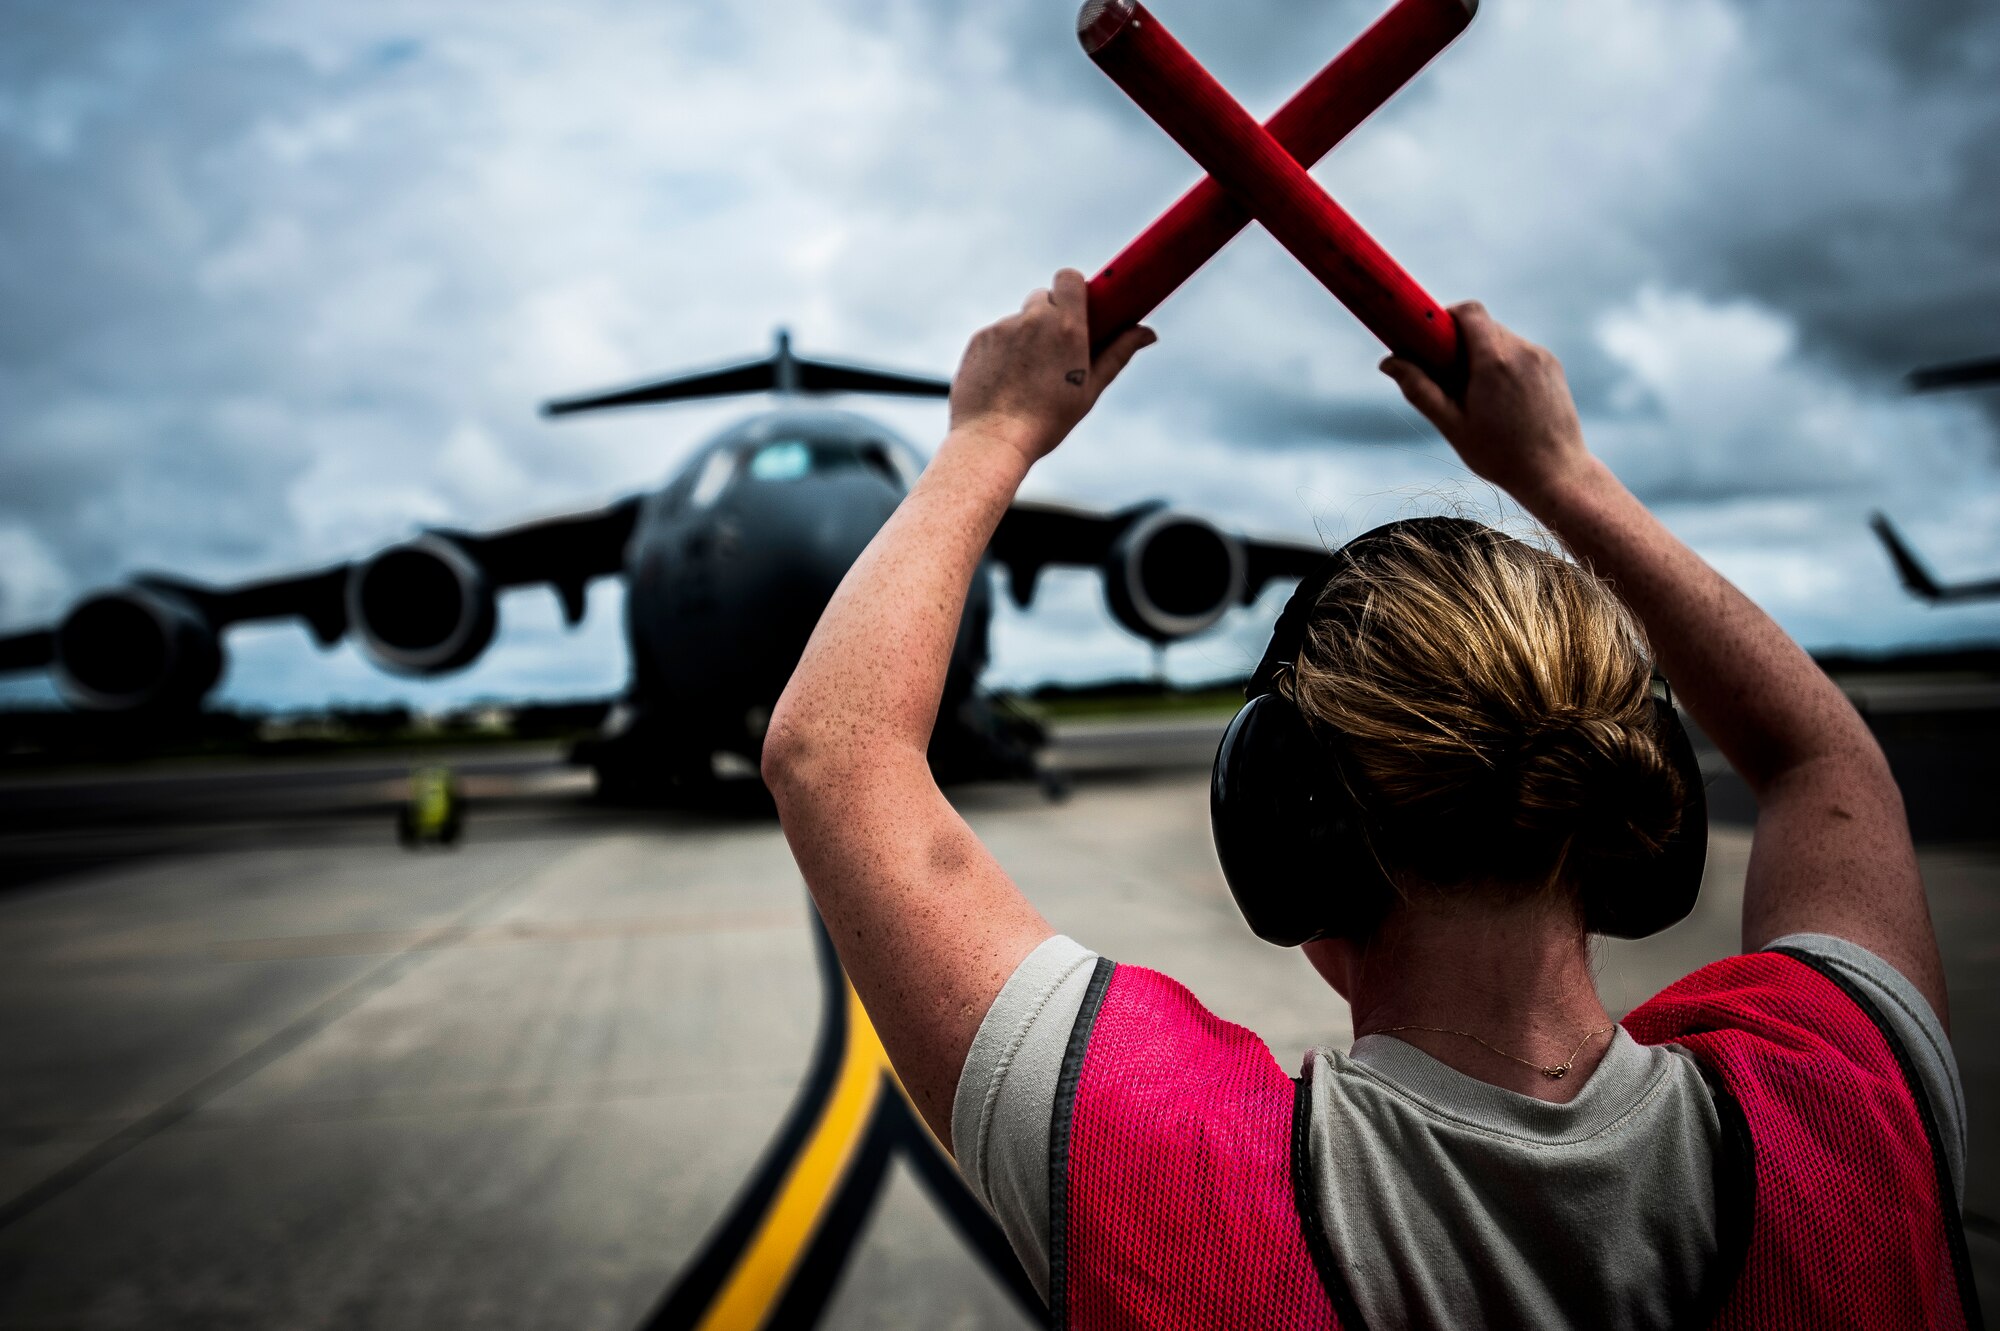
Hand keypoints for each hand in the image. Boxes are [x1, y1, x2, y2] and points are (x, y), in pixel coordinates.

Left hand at [948, 269, 1155, 465]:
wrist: (993, 439)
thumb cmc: (1047, 420)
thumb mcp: (1089, 388)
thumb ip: (1118, 353)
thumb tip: (1148, 333)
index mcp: (1066, 327)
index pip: (1068, 277)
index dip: (1072, 288)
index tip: (1076, 308)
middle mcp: (1033, 319)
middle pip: (1043, 297)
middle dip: (1049, 316)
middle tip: (1053, 350)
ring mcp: (1002, 327)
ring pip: (1018, 321)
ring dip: (1025, 337)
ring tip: (1025, 378)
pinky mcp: (979, 339)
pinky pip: (995, 336)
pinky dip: (1002, 352)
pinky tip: (1003, 381)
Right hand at [1380, 302, 1592, 504]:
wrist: (1555, 473)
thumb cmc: (1500, 454)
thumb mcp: (1451, 425)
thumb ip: (1419, 389)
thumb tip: (1388, 362)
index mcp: (1493, 360)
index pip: (1468, 311)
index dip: (1446, 316)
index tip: (1432, 338)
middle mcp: (1521, 350)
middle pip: (1483, 325)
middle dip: (1462, 342)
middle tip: (1448, 376)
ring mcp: (1541, 357)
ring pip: (1502, 339)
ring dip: (1484, 355)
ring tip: (1478, 395)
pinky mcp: (1552, 367)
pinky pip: (1521, 352)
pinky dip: (1505, 364)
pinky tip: (1502, 400)